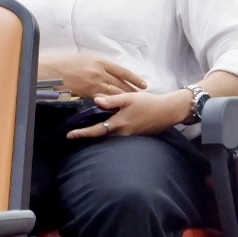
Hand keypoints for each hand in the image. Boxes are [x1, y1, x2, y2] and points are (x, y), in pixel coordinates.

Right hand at [41, 54, 146, 98]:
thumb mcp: (80, 57)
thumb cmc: (60, 62)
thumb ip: (94, 64)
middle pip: (121, 84)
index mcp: (99, 61)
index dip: (135, 78)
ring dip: (125, 100)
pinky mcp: (87, 94)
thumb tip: (101, 69)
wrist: (48, 70)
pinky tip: (117, 109)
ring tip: (134, 106)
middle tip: (143, 99)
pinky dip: (111, 105)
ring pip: (115, 93)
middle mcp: (99, 72)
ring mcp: (94, 84)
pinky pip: (103, 100)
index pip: (122, 71)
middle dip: (133, 92)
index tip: (144, 84)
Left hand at [69, 89, 188, 138]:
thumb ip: (112, 100)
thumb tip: (96, 100)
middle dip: (87, 136)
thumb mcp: (129, 98)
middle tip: (72, 134)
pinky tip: (104, 129)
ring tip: (84, 131)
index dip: (82, 133)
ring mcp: (129, 137)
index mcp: (119, 123)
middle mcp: (123, 133)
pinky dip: (108, 134)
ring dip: (97, 136)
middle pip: (101, 137)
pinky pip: (117, 137)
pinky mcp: (135, 136)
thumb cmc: (149, 103)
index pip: (96, 131)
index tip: (69, 135)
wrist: (168, 111)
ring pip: (109, 138)